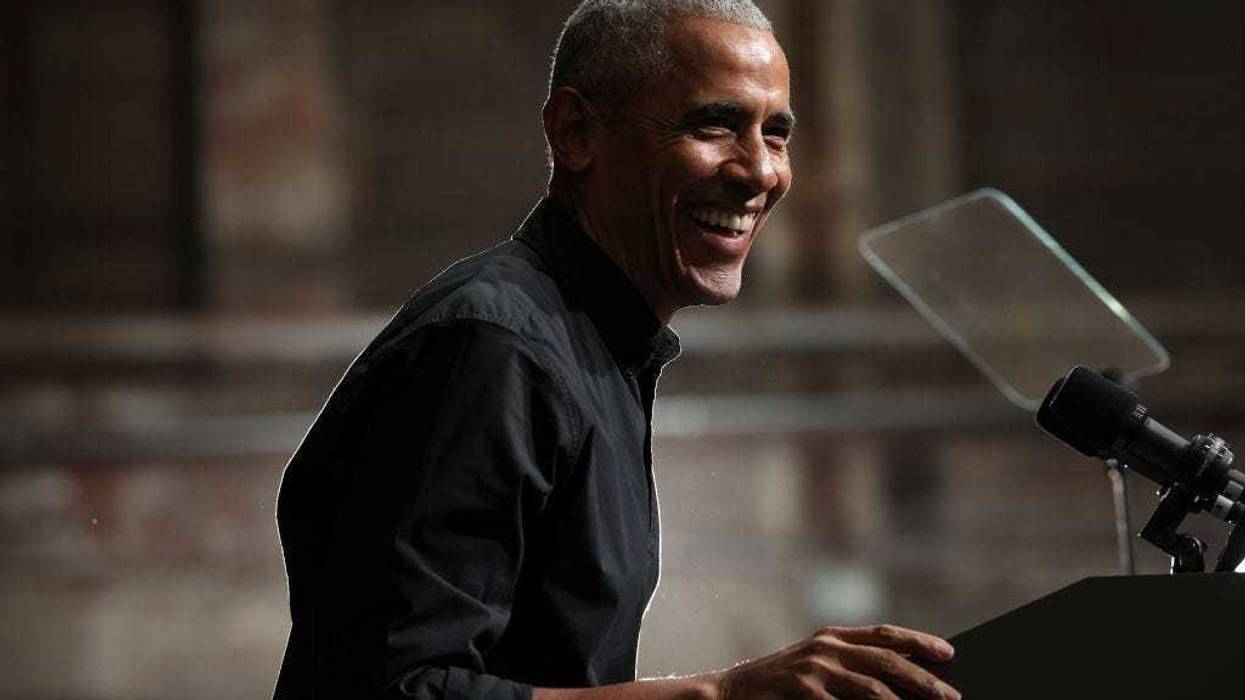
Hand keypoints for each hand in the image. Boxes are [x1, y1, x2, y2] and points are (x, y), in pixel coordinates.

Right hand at [711, 624, 959, 699]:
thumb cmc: (780, 686)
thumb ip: (850, 667)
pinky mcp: (802, 690)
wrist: (732, 692)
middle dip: (924, 679)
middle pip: (887, 660)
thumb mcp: (815, 666)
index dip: (918, 641)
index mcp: (832, 636)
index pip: (884, 634)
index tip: (949, 652)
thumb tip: (899, 680)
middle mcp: (826, 646)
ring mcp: (814, 667)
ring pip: (873, 686)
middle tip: (952, 696)